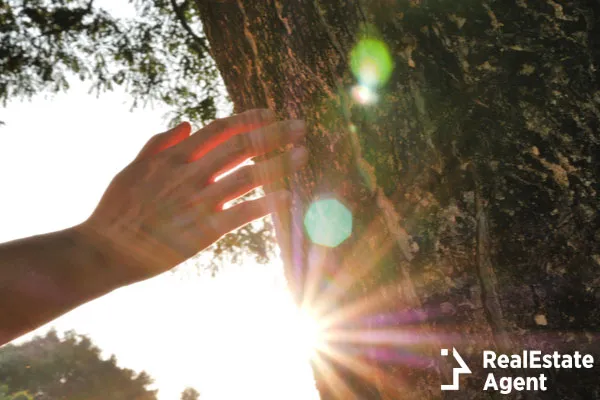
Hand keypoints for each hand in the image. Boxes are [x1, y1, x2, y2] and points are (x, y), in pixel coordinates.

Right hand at [77, 109, 306, 285]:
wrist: (105, 251)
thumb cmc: (117, 210)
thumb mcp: (131, 168)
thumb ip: (158, 143)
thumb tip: (186, 121)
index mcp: (173, 157)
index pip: (220, 129)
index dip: (248, 119)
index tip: (270, 113)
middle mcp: (190, 174)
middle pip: (242, 147)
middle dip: (275, 134)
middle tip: (300, 126)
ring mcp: (199, 202)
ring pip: (249, 176)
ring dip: (280, 164)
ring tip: (304, 154)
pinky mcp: (205, 231)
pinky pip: (243, 213)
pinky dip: (267, 203)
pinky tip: (288, 196)